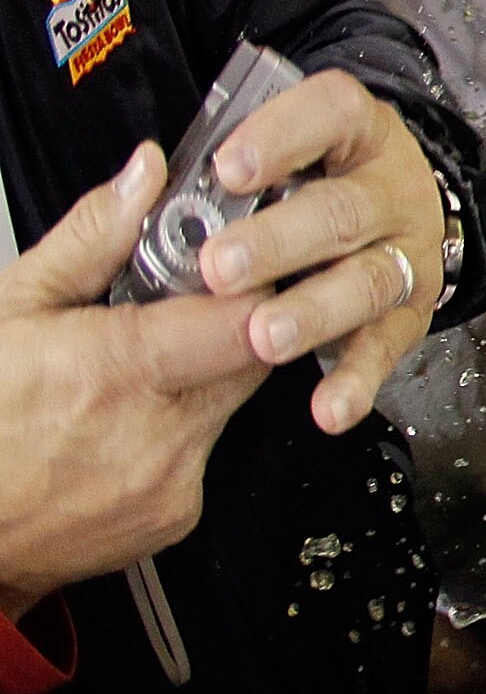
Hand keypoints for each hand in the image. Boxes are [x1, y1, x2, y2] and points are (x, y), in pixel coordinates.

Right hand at [0, 146, 270, 621]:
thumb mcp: (12, 308)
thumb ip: (92, 238)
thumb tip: (144, 176)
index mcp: (117, 370)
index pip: (248, 314)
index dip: (253, 281)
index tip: (237, 262)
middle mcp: (157, 433)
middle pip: (252, 354)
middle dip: (231, 324)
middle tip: (177, 314)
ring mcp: (171, 482)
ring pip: (231, 404)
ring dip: (201, 379)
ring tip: (132, 376)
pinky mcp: (176, 516)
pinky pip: (207, 454)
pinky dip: (179, 434)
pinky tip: (124, 428)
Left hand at [197, 70, 445, 433]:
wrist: (384, 218)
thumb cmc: (299, 186)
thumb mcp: (259, 154)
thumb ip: (189, 172)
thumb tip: (143, 168)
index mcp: (351, 134)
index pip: (330, 114)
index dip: (283, 138)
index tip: (227, 170)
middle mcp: (388, 189)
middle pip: (343, 210)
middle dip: (281, 242)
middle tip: (221, 268)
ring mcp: (405, 251)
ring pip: (368, 280)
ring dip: (316, 310)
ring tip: (265, 337)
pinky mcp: (409, 312)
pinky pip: (385, 347)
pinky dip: (356, 379)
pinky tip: (326, 405)